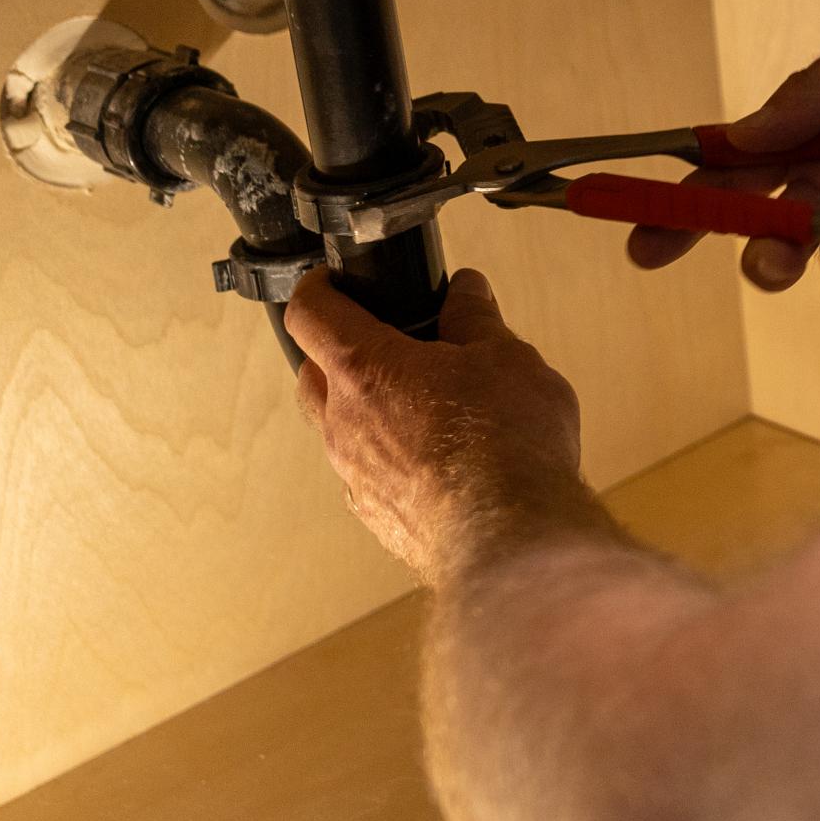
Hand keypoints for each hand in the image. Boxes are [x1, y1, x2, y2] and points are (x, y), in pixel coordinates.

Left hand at [285, 267, 603, 590]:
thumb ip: (475, 319)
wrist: (510, 537)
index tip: (329, 283)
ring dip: (365, 412)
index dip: (316, 290)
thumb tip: (466, 292)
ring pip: (337, 430)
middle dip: (334, 355)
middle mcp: (344, 423)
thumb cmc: (504, 442)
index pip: (310, 314)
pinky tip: (435, 461)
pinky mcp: (376, 517)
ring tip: (420, 407)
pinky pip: (366, 476)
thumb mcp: (505, 356)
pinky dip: (389, 459)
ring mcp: (355, 477)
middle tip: (379, 345)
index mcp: (365, 368)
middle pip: (311, 375)